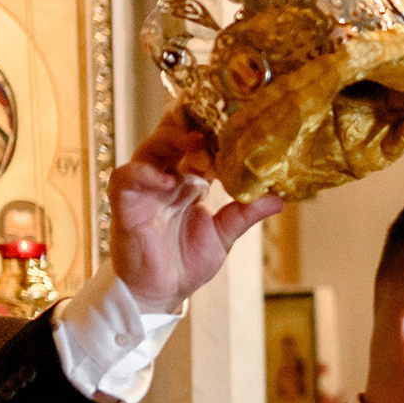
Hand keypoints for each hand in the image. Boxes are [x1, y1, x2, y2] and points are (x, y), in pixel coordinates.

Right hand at [109, 105, 281, 311]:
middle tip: (212, 111)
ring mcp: (144, 188)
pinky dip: (145, 176)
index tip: (233, 112)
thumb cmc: (186, 260)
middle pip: (172, 136)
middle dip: (189, 122)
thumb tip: (278, 198)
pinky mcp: (125, 205)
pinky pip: (126, 180)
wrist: (162, 291)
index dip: (211, 127)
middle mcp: (165, 177)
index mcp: (188, 179)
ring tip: (193, 140)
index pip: (197, 143)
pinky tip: (168, 182)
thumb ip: (246, 213)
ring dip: (169, 140)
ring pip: (150, 150)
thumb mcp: (224, 234)